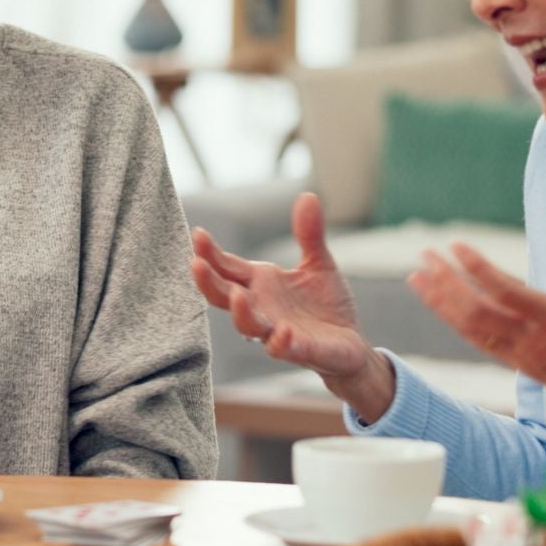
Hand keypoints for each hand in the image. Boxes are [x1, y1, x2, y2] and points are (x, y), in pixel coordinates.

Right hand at [191, 193, 394, 419]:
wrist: (350, 344)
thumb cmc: (326, 305)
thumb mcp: (318, 263)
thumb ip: (309, 234)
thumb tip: (308, 196)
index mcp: (260, 284)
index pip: (227, 267)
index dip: (210, 253)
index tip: (198, 235)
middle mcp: (260, 307)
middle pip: (224, 296)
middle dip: (208, 282)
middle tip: (195, 263)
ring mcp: (275, 330)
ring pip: (247, 325)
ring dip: (240, 312)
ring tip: (236, 296)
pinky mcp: (298, 350)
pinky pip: (283, 348)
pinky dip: (280, 341)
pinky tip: (283, 332)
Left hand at [407, 217, 545, 460]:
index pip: (506, 291)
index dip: (477, 268)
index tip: (455, 245)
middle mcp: (535, 340)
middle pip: (476, 310)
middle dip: (445, 281)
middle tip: (423, 254)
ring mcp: (523, 356)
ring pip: (471, 329)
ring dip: (441, 302)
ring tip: (417, 277)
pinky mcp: (520, 366)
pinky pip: (479, 342)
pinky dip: (455, 322)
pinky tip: (440, 305)